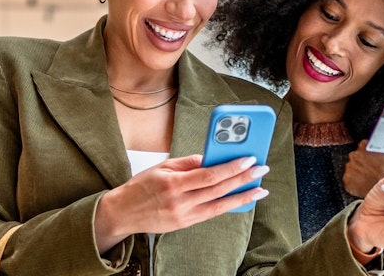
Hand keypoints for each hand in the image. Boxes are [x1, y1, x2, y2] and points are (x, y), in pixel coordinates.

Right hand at [93, 154, 268, 252]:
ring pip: (219, 206)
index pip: (209, 175)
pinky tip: (240, 199)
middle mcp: (180, 201)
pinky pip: (211, 214)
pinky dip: (227, 206)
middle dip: (243, 180)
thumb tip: (210, 159)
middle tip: (261, 171)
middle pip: (218, 190)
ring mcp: (183, 215)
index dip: (231, 168)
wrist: (122, 213)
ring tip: (259, 190)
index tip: (248, 160)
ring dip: (242, 197)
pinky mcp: (185, 224)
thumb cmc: (140, 187)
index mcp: (173, 183)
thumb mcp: (162, 167)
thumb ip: (187, 163)